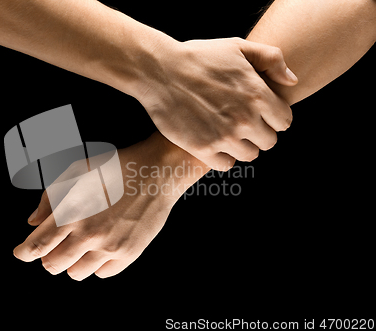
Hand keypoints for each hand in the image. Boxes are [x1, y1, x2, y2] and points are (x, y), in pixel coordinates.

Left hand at [13, 132, 206, 279]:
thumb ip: (50, 197)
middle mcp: (88, 234)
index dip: (24, 253)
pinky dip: (97, 264)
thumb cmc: (115, 167)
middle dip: (48, 258)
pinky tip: (101, 247)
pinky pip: (102, 273)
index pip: (37, 246)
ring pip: (76, 274)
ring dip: (72, 262)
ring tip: (81, 246)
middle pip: (53, 266)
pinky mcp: (128, 254)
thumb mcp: (76, 170)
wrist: (156, 172)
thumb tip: (33, 222)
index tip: (22, 253)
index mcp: (71, 212)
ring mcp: (109, 247)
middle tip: (54, 248)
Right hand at [136, 37, 297, 169]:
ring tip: (227, 132)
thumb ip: (271, 59)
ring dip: (241, 146)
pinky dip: (222, 157)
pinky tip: (214, 142)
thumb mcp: (238, 46)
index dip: (274, 117)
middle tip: (242, 122)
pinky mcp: (203, 148)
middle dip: (259, 132)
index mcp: (257, 95)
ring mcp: (224, 137)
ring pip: (249, 155)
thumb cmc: (198, 57)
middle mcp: (245, 119)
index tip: (261, 113)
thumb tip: (292, 81)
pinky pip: (225, 164)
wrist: (160, 71)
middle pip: (269, 141)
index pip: (284, 121)